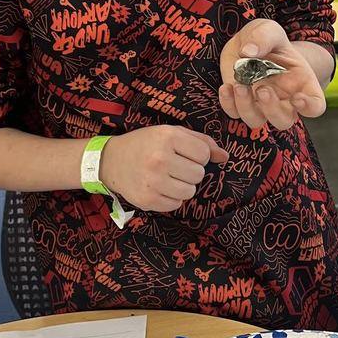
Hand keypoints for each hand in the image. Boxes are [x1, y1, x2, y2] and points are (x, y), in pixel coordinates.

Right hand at [99, 125, 228, 213]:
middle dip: (190, 171)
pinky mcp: (148, 200)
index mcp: (168, 137)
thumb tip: (225, 157)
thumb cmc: (146, 144)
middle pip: (198, 174)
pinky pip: (176, 204)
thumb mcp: (171, 133)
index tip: (184, 154)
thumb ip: (202, 142)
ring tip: (168, 176)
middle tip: (174, 166)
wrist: (111, 161)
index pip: (204, 154)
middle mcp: (160, 159)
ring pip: (190, 191)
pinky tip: (159, 187)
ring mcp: (153, 181)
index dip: (198, 155)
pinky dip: (172, 197)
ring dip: (183, 185)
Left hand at [219, 19, 325, 130]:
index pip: (315, 106)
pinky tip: (226, 87)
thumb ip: (263, 37)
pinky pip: (233, 113)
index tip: (297, 98)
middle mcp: (283, 99)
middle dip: (272, 109)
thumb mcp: (268, 30)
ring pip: (256, 121)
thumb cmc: (267, 39)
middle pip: (284, 120)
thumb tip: (248, 52)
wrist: (246, 43)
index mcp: (301, 84)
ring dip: (246, 108)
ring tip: (239, 85)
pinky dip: (228, 103)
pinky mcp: (239, 102)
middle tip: (262, 89)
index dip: (309, 107)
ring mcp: (260, 104)